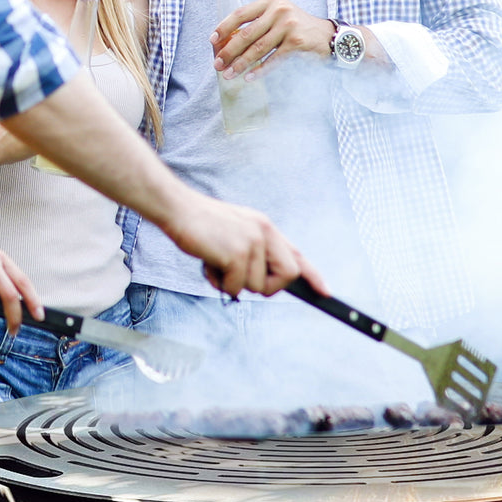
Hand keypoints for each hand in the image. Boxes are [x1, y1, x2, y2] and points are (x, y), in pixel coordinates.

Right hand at [163, 190, 329, 298]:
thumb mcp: (235, 231)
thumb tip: (262, 282)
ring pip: (257, 287)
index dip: (313, 275)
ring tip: (215, 263)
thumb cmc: (200, 224)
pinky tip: (208, 264)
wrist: (176, 208)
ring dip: (233, 283)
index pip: (296, 254)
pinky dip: (219, 283)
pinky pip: (235, 287)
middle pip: (288, 276)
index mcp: (265, 227)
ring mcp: (252, 242)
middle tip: (241, 280)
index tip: (325, 292)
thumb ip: (253, 250)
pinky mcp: (236, 253)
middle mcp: (264, 232)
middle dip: (268, 288)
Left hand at [211, 0, 333, 79]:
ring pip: (257, 48)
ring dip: (240, 64)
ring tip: (229, 74)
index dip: (224, 27)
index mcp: (271, 1)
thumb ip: (258, 23)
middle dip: (228, 51)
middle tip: (218, 64)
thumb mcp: (278, 16)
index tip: (212, 41)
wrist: (329, 36)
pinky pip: (273, 59)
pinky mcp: (296, 42)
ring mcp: (288, 25)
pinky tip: (249, 77)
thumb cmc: (297, 28)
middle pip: (246, 34)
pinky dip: (260, 70)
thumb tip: (227, 42)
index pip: (241, 13)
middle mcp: (279, 10)